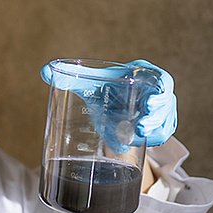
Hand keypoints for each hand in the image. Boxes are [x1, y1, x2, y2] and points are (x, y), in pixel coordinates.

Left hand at [41, 59, 176, 147]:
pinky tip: (144, 141)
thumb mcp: (90, 84)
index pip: (161, 80)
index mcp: (143, 75)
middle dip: (158, 116)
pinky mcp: (158, 125)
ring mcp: (159, 109)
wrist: (111, 106)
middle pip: (166, 103)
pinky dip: (156, 138)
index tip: (149, 103)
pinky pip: (164, 132)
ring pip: (167, 120)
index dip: (160, 91)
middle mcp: (155, 91)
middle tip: (141, 128)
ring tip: (140, 136)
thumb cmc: (104, 89)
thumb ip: (69, 78)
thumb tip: (45, 70)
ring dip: (157, 130)